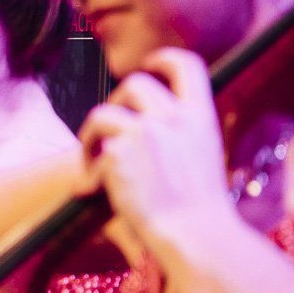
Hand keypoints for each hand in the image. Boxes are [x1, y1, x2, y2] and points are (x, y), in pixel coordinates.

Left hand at [75, 48, 234, 259]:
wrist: (193, 234)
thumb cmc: (199, 208)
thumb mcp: (204, 156)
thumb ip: (181, 133)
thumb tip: (148, 121)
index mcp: (200, 117)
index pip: (186, 66)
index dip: (165, 59)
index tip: (150, 63)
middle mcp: (173, 118)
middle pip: (134, 83)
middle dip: (117, 101)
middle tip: (110, 129)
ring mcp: (144, 133)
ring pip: (101, 114)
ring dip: (90, 136)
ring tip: (91, 162)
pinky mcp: (118, 153)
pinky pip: (93, 153)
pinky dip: (88, 173)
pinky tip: (92, 191)